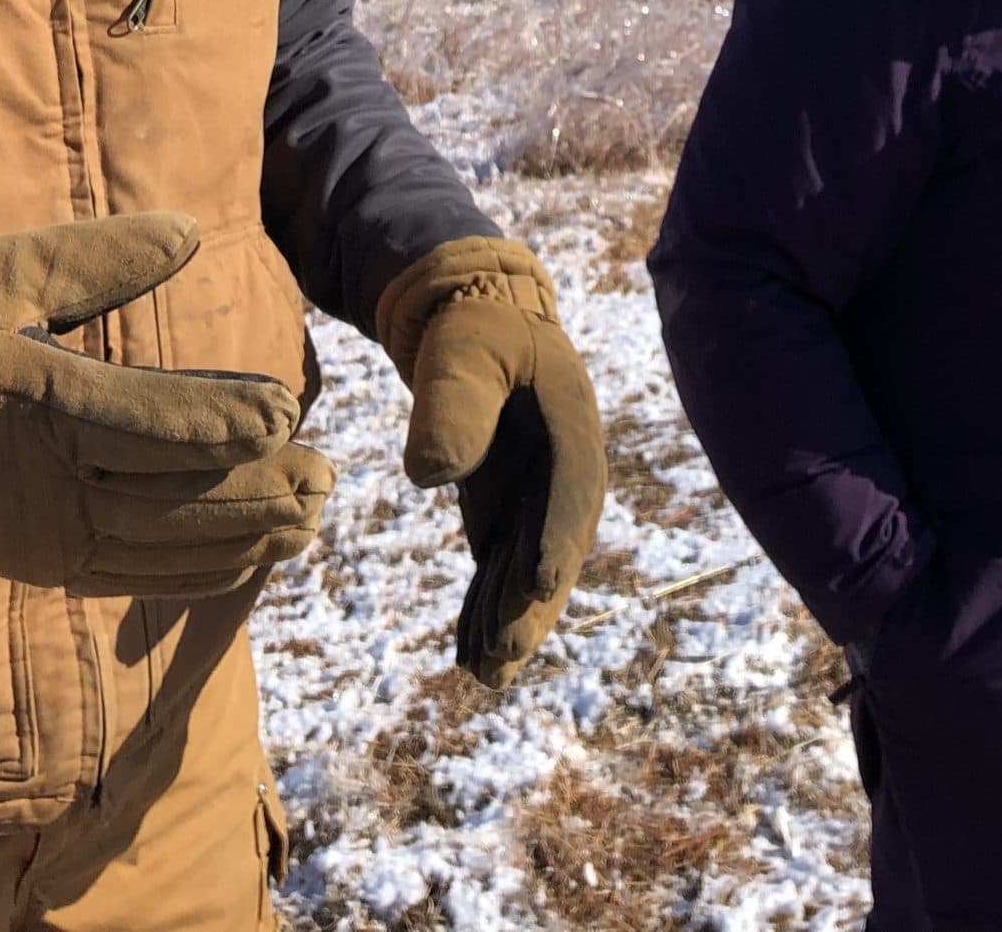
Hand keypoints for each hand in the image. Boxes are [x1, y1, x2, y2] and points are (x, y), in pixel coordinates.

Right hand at [0, 211, 332, 596]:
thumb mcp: (7, 269)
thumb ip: (100, 256)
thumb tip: (189, 231)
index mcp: (31, 401)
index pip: (139, 423)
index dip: (216, 424)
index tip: (283, 415)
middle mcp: (39, 482)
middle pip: (166, 500)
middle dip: (254, 492)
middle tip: (326, 476)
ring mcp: (39, 534)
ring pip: (159, 549)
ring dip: (241, 538)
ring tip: (309, 519)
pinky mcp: (39, 564)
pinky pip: (132, 577)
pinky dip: (196, 572)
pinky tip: (250, 556)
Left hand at [378, 237, 606, 685]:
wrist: (475, 326)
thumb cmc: (473, 329)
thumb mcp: (464, 350)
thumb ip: (454, 402)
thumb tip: (430, 475)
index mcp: (571, 427)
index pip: (570, 489)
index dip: (556, 536)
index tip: (539, 583)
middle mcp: (563, 475)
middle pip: (553, 547)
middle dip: (531, 604)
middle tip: (505, 655)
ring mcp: (535, 500)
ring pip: (525, 572)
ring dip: (507, 622)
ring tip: (484, 676)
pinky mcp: (505, 515)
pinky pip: (497, 572)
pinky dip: (484, 611)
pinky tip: (469, 658)